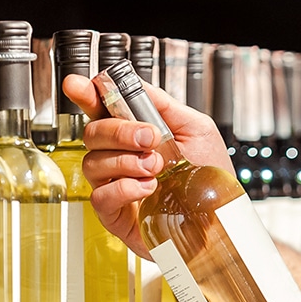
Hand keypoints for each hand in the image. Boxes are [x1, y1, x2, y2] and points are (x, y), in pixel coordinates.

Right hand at [60, 74, 234, 258]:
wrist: (220, 215)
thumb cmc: (209, 176)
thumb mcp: (196, 130)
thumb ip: (164, 106)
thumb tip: (136, 86)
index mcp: (135, 135)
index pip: (102, 110)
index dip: (87, 96)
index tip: (80, 86)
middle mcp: (120, 158)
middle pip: (92, 133)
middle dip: (119, 131)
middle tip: (150, 138)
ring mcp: (114, 185)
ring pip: (93, 163)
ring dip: (126, 161)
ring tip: (156, 167)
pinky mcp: (115, 215)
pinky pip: (100, 196)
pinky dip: (124, 188)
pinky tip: (148, 188)